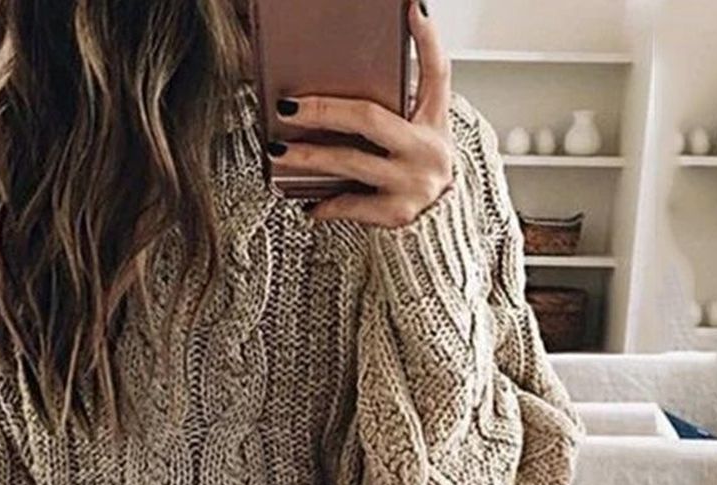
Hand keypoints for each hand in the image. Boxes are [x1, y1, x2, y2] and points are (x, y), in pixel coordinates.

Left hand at [267, 0, 454, 226]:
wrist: (439, 232)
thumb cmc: (417, 175)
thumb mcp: (420, 138)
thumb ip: (397, 109)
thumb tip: (339, 87)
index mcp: (434, 122)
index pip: (437, 73)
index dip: (426, 39)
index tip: (411, 7)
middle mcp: (427, 149)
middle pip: (370, 118)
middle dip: (323, 110)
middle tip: (286, 106)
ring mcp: (412, 183)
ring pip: (351, 161)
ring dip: (309, 155)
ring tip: (278, 150)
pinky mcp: (397, 213)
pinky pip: (351, 204)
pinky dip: (326, 204)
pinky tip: (308, 203)